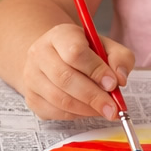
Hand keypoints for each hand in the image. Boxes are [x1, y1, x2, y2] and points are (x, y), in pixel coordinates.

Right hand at [17, 23, 133, 120]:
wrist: (54, 59)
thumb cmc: (84, 53)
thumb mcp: (106, 47)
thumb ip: (120, 58)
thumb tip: (120, 79)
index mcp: (59, 35)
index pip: (75, 52)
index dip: (96, 70)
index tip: (113, 83)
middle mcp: (39, 53)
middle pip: (64, 78)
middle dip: (93, 96)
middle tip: (113, 108)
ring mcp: (31, 76)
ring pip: (59, 98)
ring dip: (86, 109)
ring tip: (104, 110)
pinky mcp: (31, 97)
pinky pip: (55, 112)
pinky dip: (76, 115)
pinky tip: (88, 110)